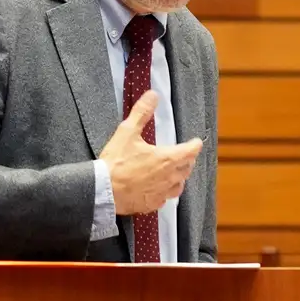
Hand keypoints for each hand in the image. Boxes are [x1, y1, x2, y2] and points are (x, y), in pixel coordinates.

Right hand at [99, 90, 203, 215]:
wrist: (103, 190)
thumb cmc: (116, 162)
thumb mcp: (127, 132)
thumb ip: (142, 112)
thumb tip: (153, 95)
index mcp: (167, 159)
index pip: (190, 151)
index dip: (195, 145)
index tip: (196, 142)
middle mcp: (169, 177)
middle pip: (187, 168)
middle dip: (187, 160)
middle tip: (184, 155)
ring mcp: (161, 193)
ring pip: (179, 185)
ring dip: (179, 177)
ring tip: (175, 172)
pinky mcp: (151, 204)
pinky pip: (165, 198)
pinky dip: (165, 192)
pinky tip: (159, 189)